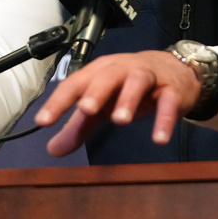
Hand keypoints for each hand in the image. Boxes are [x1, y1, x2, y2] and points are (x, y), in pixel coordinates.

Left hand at [34, 50, 201, 156]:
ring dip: (128, 99)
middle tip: (85, 110)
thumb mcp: (103, 105)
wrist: (174, 70)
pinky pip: (168, 102)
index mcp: (100, 72)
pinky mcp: (171, 90)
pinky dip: (164, 119)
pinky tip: (159, 138)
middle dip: (96, 92)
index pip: (75, 83)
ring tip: (120, 121)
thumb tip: (53, 149)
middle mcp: (122, 70)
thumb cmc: (129, 86)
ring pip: (137, 82)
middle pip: (107, 76)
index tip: (43, 120)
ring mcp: (148, 77)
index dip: (59, 101)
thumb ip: (79, 126)